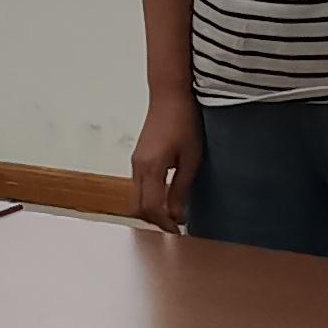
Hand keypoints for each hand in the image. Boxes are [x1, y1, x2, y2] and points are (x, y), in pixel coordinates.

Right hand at [131, 92, 201, 232]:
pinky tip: (165, 197)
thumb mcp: (191, 158)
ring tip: (172, 214)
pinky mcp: (138, 157)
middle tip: (174, 227)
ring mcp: (135, 162)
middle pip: (138, 206)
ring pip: (137, 197)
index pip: (151, 208)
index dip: (164, 223)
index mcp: (151, 168)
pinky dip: (149, 197)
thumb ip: (181, 188)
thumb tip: (177, 215)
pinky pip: (138, 186)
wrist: (169, 95)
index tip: (177, 232)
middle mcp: (138, 167)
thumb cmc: (184, 122)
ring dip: (151, 209)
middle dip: (155, 220)